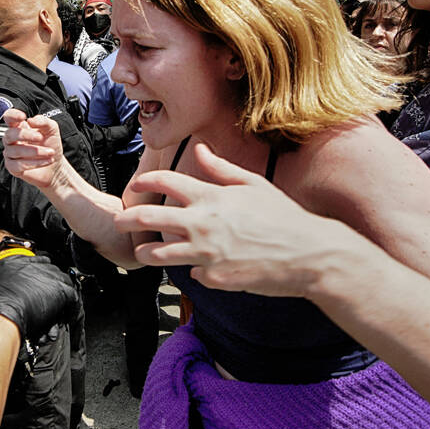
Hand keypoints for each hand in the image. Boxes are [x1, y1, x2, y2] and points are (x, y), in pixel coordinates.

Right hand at [0, 254, 79, 339]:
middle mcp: (33, 265)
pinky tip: (72, 316)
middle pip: (51, 271)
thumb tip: (7, 297)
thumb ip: (3, 287)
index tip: (41, 285)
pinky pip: (73, 298)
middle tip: (52, 299)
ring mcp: (48, 275)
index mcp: (14, 261)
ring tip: (64, 307)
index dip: (40, 276)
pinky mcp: (60, 289)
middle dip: (52, 284)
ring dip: (63, 295)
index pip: (36, 263)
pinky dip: (73, 309)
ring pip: (64, 282)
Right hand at [2, 109, 66, 191]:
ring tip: (50, 152)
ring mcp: (10, 154)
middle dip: (25, 135)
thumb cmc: (50, 145)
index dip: (12, 115)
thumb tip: (31, 120)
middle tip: (40, 137)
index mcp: (19, 127)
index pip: (8, 117)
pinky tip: (47, 161)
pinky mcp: (12, 167)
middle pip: (9, 134)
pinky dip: (35, 163)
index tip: (23, 117)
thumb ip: (43, 121)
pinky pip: (19, 165)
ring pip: (16, 151)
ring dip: (35, 151)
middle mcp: (12, 140)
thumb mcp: (52, 130)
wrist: (56, 165)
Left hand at [113, 142, 356, 296]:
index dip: (144, 181)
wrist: (310, 255)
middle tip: (119, 220)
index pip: (165, 182)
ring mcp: (207, 254)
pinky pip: (194, 275)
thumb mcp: (254, 185)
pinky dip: (196, 270)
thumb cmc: (285, 217)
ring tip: (143, 252)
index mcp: (212, 197)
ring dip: (147, 252)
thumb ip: (222, 169)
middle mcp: (204, 224)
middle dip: (127, 218)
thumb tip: (202, 150)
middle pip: (149, 218)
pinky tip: (203, 268)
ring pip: (159, 255)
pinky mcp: (215, 278)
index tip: (135, 185)